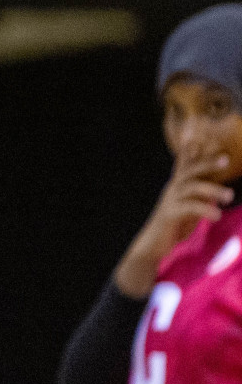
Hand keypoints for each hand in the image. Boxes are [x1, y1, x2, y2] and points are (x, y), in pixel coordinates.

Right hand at [117, 143, 233, 296]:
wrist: (153, 245)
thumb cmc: (174, 227)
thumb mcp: (190, 210)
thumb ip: (202, 200)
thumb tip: (219, 195)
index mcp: (177, 188)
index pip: (185, 165)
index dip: (192, 151)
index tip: (202, 138)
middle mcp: (172, 190)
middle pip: (189, 171)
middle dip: (206, 163)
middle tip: (225, 159)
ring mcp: (169, 201)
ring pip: (192, 187)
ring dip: (212, 189)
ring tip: (230, 196)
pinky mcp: (169, 214)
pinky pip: (190, 207)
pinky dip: (205, 210)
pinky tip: (216, 216)